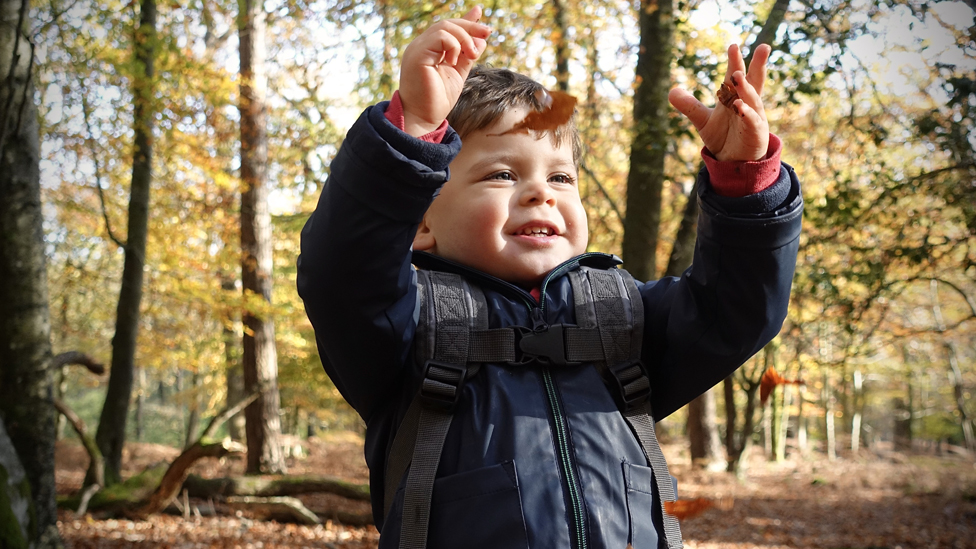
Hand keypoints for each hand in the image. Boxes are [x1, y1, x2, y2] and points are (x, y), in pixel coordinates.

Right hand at [399, 6, 491, 136]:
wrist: (424, 118)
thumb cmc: (437, 100)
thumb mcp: (458, 73)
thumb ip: (467, 56)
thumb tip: (482, 39)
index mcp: (429, 50)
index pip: (447, 28)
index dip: (466, 20)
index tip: (481, 16)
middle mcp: (421, 46)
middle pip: (447, 24)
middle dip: (471, 27)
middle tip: (488, 33)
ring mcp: (417, 49)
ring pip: (445, 27)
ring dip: (465, 38)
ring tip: (473, 54)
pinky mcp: (417, 55)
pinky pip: (440, 37)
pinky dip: (454, 45)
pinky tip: (454, 61)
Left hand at [668, 43, 770, 161]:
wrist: (732, 161)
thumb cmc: (723, 137)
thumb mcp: (702, 121)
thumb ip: (689, 106)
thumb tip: (671, 91)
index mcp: (735, 97)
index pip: (736, 76)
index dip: (735, 61)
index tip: (732, 46)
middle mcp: (748, 103)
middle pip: (754, 81)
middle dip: (758, 65)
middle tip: (763, 47)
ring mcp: (754, 117)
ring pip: (753, 99)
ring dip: (746, 87)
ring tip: (737, 75)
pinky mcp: (756, 132)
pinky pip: (752, 121)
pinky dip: (747, 113)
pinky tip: (739, 106)